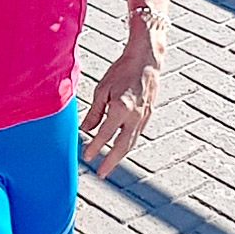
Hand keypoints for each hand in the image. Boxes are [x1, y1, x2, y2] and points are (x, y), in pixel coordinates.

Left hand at [80, 39, 162, 178]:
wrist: (146, 61)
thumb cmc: (122, 71)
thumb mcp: (103, 89)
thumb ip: (94, 112)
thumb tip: (85, 129)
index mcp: (121, 108)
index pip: (105, 134)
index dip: (95, 147)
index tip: (86, 157)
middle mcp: (134, 116)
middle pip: (122, 146)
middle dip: (111, 162)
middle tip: (101, 173)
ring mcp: (144, 117)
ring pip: (132, 142)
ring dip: (120, 156)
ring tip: (109, 165)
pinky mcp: (149, 115)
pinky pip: (137, 134)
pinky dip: (128, 144)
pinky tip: (121, 148)